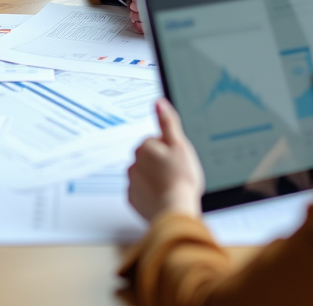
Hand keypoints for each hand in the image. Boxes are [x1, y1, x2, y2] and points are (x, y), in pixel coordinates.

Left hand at [128, 99, 204, 220]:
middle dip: (161, 163)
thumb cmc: (180, 179)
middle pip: (149, 158)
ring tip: (170, 187)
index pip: (156, 141)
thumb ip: (168, 122)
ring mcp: (132, 182)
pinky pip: (141, 191)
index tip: (177, 160)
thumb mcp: (180, 145)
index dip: (170, 150)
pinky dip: (150, 193)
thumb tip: (158, 103)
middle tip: (176, 173)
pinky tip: (162, 196)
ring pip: (145, 174)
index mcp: (145, 147)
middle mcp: (134, 163)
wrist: (174, 210)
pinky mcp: (133, 199)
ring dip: (155, 178)